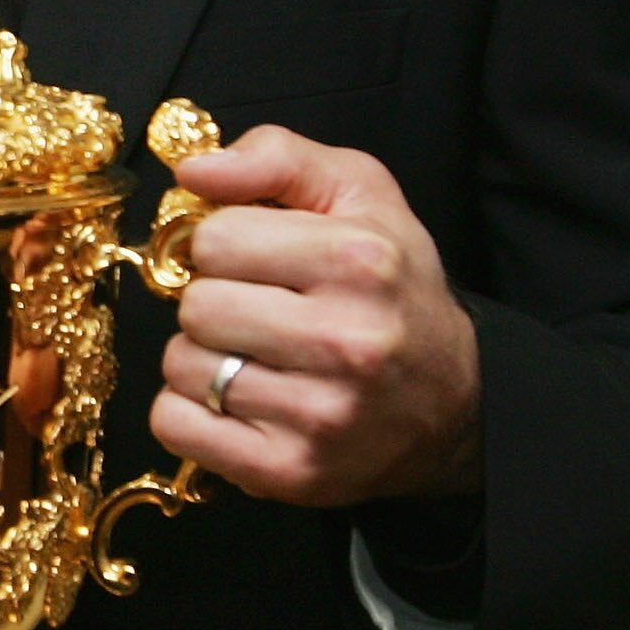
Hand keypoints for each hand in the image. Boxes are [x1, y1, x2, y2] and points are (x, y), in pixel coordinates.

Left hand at [147, 125, 481, 508]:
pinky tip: (237, 399)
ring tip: (254, 356)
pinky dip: (189, 411)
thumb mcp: (358, 194)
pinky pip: (175, 426)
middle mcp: (346, 341)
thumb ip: (276, 157)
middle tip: (255, 310)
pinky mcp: (291, 472)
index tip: (255, 259)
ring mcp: (320, 415)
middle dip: (213, 301)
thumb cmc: (393, 287)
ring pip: (182, 366)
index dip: (224, 244)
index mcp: (360, 261)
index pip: (216, 239)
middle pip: (196, 307)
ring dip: (202, 357)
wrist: (454, 404)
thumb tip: (194, 170)